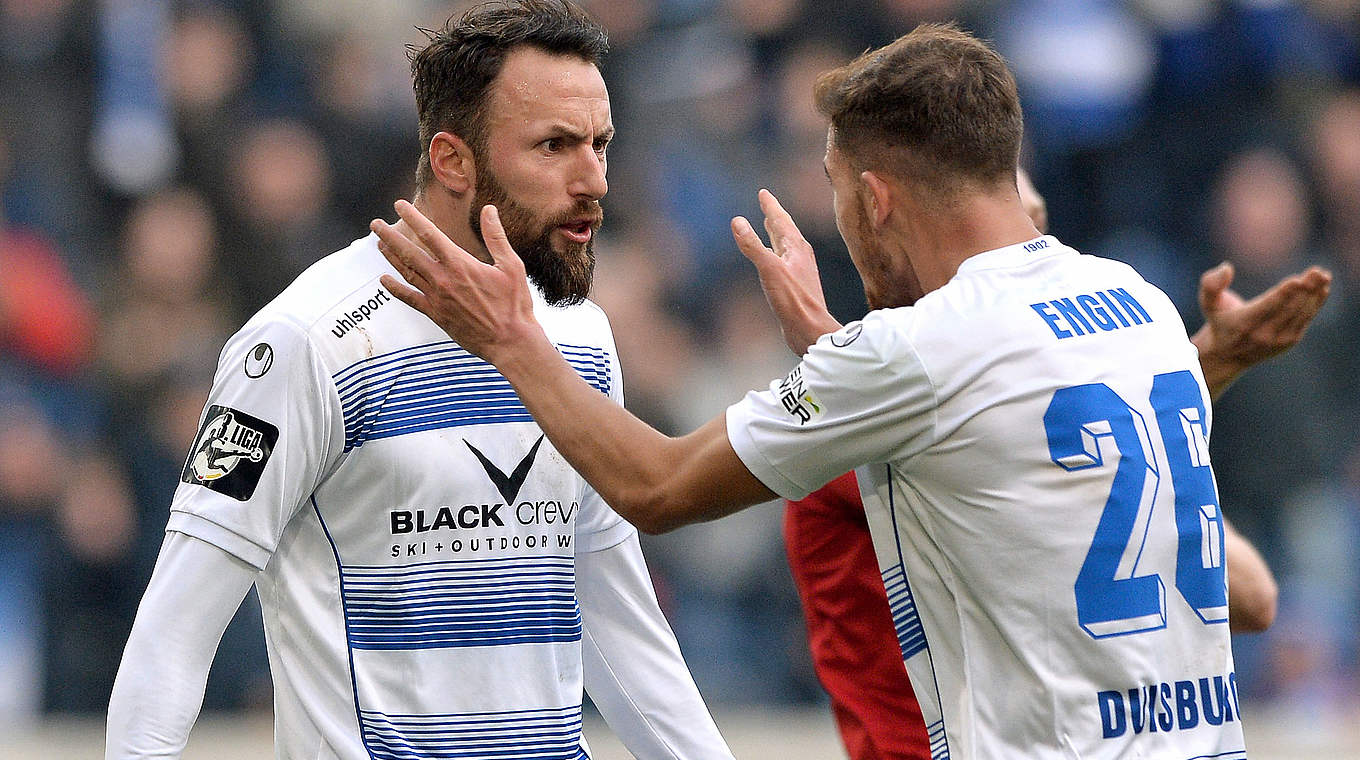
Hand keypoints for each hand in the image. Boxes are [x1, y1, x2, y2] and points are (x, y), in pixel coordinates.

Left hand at [371, 201, 545, 362]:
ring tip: (379, 244)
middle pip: (409, 252)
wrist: (509, 341)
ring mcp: (437, 298)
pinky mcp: (436, 315)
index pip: (430, 234)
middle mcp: (443, 279)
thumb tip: (488, 210)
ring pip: (407, 272)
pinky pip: (410, 299)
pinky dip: (395, 289)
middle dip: (390, 235)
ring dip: (390, 257)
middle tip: (375, 224)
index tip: (399, 205)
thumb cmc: (514, 304)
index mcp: (460, 264)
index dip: (413, 217)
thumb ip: (496, 236)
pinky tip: (384, 280)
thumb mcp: (511, 265)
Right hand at [731, 189, 841, 355]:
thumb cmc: (793, 300)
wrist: (810, 330)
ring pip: (784, 246)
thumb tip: (737, 221)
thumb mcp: (769, 269)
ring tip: (769, 226)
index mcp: (796, 248)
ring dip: (776, 234)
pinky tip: (772, 261)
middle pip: (785, 230)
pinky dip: (774, 253)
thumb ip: (753, 245)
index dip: (771, 206)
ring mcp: (798, 271)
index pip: (781, 220)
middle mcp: (799, 256)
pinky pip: (782, 261)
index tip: (763, 193)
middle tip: (766, 204)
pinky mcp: (794, 286)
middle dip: (774, 217)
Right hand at [1191, 261, 1331, 397]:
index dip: (1283, 293)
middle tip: (1316, 271)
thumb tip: (1227, 267)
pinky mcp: (1289, 342)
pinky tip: (1323, 289)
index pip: (1267, 306)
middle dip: (1305, 288)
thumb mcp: (1208, 302)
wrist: (1226, 355)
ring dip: (1314, 294)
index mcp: (1242, 323)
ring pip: (1300, 314)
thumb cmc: (1219, 321)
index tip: (1297, 279)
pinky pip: (1305, 320)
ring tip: (1323, 275)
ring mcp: (1277, 340)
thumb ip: (1211, 284)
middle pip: (1288, 308)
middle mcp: (1262, 335)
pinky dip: (1315, 304)